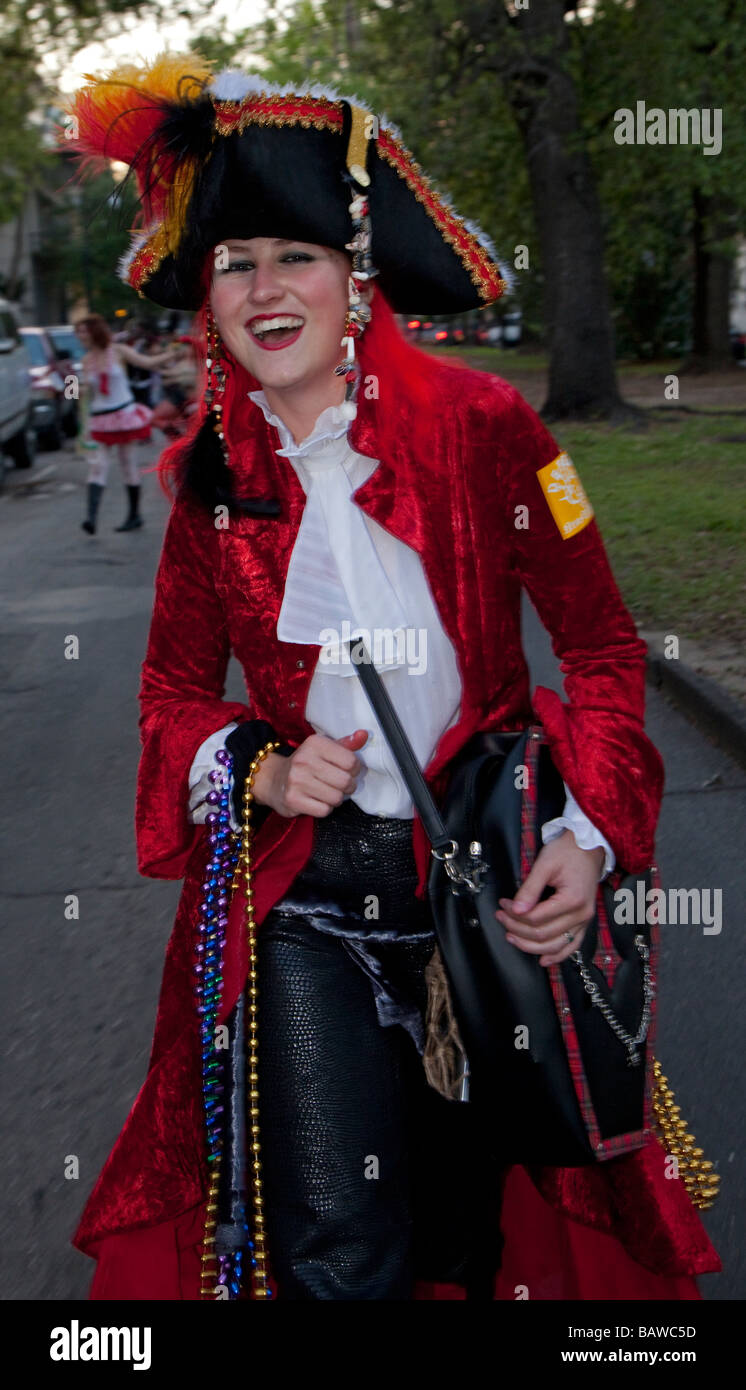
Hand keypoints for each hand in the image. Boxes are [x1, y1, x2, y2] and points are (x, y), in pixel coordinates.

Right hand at [251, 730, 367, 817]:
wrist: (273, 779)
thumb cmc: (305, 764)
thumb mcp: (323, 749)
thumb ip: (346, 744)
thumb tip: (364, 735)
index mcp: (315, 743)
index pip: (351, 761)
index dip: (355, 769)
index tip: (347, 770)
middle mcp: (304, 760)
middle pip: (345, 781)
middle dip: (348, 786)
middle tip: (340, 784)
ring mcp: (297, 781)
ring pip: (336, 798)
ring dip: (336, 798)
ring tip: (328, 792)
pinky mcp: (293, 800)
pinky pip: (324, 810)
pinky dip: (324, 808)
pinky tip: (317, 800)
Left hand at [495, 830, 604, 966]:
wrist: (589, 847)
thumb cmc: (568, 852)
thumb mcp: (544, 864)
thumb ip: (530, 889)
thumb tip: (516, 910)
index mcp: (572, 899)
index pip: (536, 918)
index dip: (514, 915)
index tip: (503, 905)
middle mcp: (581, 914)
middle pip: (543, 934)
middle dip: (517, 928)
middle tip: (501, 917)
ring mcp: (584, 921)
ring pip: (555, 946)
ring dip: (531, 946)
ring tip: (511, 937)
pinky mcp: (583, 922)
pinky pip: (571, 946)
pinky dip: (557, 955)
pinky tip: (543, 960)